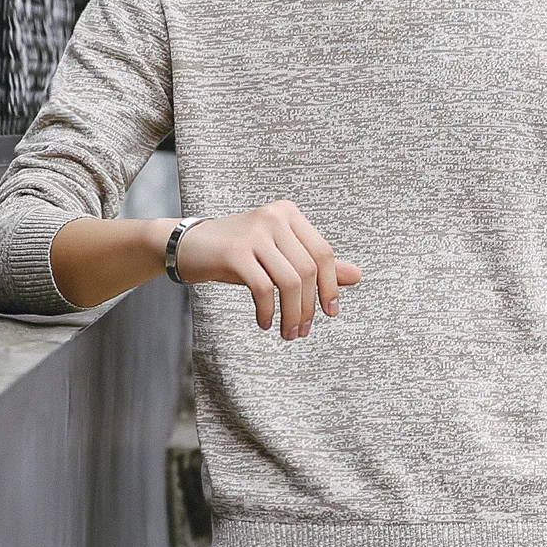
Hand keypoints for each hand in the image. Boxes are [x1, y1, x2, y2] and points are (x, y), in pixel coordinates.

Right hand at [173, 200, 361, 339]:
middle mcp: (275, 217)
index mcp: (289, 213)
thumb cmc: (238, 253)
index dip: (331, 286)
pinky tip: (266, 322)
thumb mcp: (280, 255)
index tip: (330, 313)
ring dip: (292, 313)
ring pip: (290, 281)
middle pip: (309, 270)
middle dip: (309, 306)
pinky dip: (268, 311)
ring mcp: (255, 232)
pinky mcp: (235, 252)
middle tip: (302, 331)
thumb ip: (316, 265)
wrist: (188, 246)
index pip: (323, 253)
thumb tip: (358, 276)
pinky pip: (263, 288)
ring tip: (288, 332)